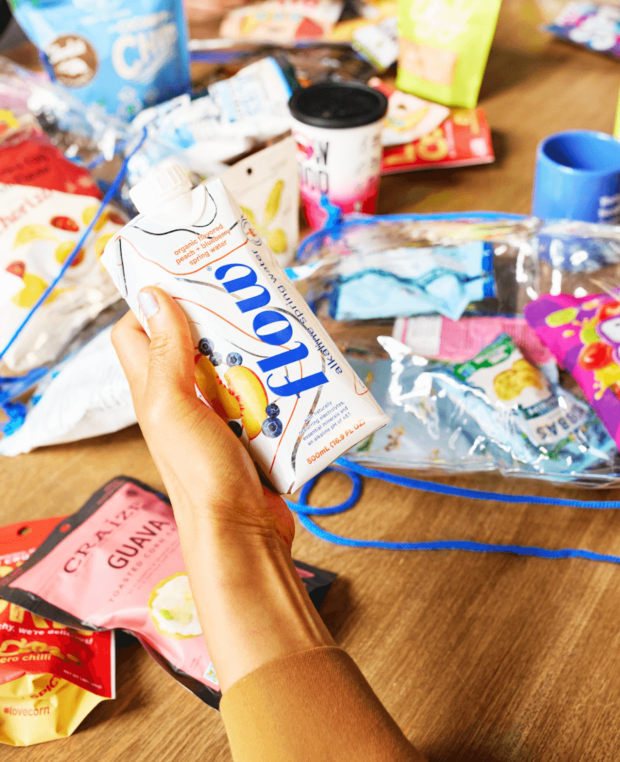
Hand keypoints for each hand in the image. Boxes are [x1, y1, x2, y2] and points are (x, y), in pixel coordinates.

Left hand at [111, 286, 293, 547]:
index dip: (152, 301)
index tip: (186, 276)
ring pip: (229, 362)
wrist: (244, 533)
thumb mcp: (176, 408)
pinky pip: (261, 390)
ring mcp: (216, 413)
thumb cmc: (202, 477)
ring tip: (275, 329)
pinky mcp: (249, 428)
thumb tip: (152, 296)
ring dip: (251, 347)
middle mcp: (181, 397)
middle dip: (216, 316)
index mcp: (153, 389)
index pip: (136, 331)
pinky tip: (293, 369)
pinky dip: (274, 378)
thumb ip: (165, 354)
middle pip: (189, 339)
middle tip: (245, 296)